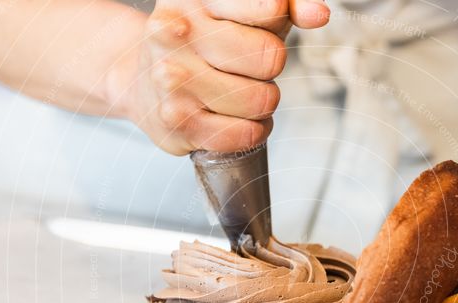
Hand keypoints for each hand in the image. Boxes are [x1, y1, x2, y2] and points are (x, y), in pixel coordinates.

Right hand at [111, 0, 329, 154]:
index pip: (270, 8)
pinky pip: (244, 135)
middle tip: (246, 69)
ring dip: (262, 104)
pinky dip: (253, 132)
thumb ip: (286, 6)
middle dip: (269, 69)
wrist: (139, 79)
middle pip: (270, 57)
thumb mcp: (238, 10)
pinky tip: (238, 121)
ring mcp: (174, 81)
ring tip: (238, 95)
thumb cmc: (200, 42)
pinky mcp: (178, 123)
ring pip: (261, 100)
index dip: (276, 26)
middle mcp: (177, 34)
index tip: (261, 29)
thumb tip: (319, 15)